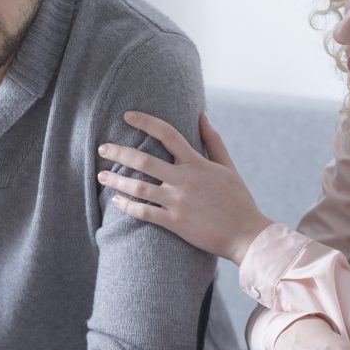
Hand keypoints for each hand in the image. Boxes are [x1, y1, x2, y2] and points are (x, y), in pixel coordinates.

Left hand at [96, 110, 271, 262]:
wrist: (247, 234)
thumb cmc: (238, 200)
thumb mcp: (228, 167)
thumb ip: (213, 141)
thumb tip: (202, 115)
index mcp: (197, 163)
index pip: (167, 134)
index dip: (145, 121)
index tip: (127, 115)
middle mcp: (185, 179)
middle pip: (143, 160)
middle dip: (119, 152)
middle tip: (102, 148)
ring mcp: (178, 201)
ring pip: (139, 187)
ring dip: (116, 180)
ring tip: (101, 176)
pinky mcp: (175, 222)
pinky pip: (144, 212)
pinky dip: (127, 206)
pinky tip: (116, 201)